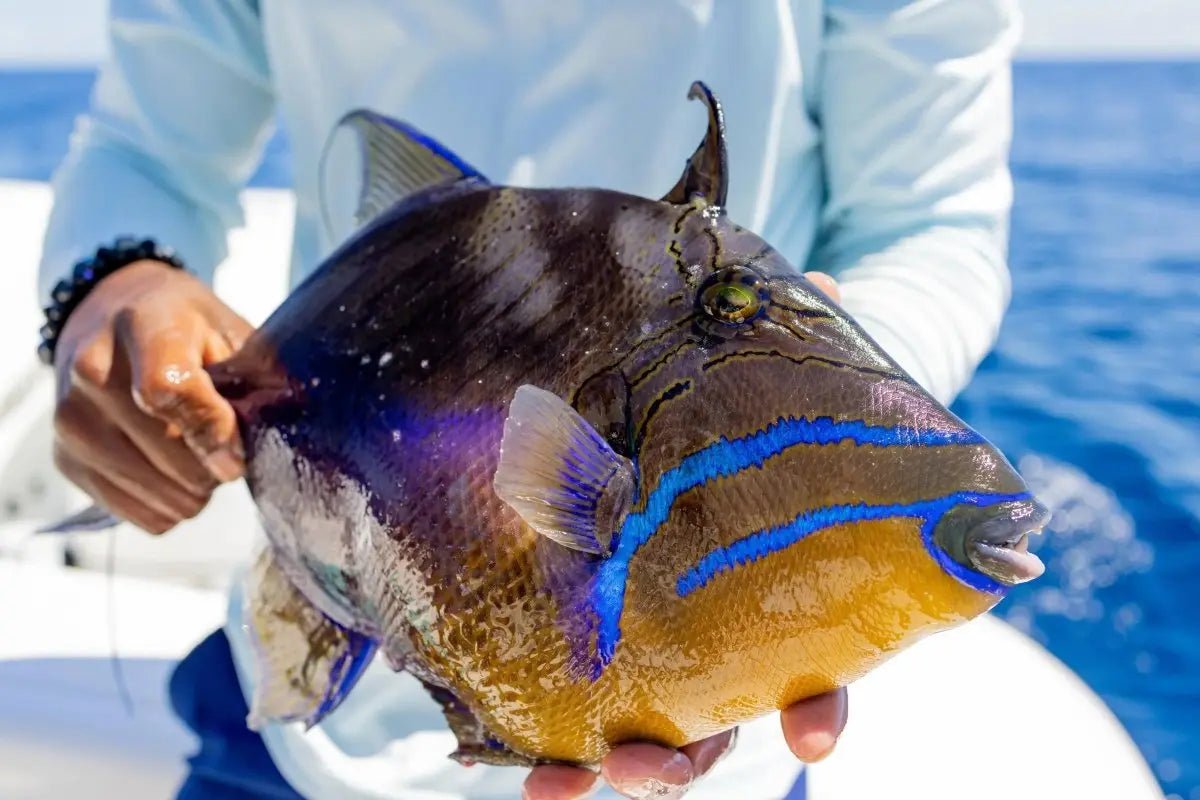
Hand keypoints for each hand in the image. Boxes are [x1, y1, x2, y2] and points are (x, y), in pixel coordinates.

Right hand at [52, 259, 252, 532]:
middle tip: (223, 442)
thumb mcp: (232, 335)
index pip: (166, 390)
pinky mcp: (65, 458)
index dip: (212, 431)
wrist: (117, 316)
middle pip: (168, 452)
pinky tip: (171, 469)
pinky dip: (169, 503)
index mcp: (143, 326)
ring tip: (196, 450)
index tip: (237, 454)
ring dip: (194, 487)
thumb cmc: (188, 329)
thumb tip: (273, 437)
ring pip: (159, 494)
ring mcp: (71, 418)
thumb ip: (256, 383)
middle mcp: (92, 370)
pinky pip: (140, 513)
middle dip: (213, 462)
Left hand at [525, 273, 845, 798]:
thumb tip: (820, 293)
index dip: (817, 706)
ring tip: (561, 784)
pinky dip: (548, 726)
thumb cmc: (760, 400)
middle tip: (645, 767)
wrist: (712, 406)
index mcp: (787, 589)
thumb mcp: (779, 369)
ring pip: (645, 723)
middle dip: (682, 756)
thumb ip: (800, 340)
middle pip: (718, 718)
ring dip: (608, 761)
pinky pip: (576, 688)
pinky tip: (509, 746)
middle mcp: (727, 632)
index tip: (809, 739)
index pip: (819, 665)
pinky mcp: (600, 626)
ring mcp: (663, 638)